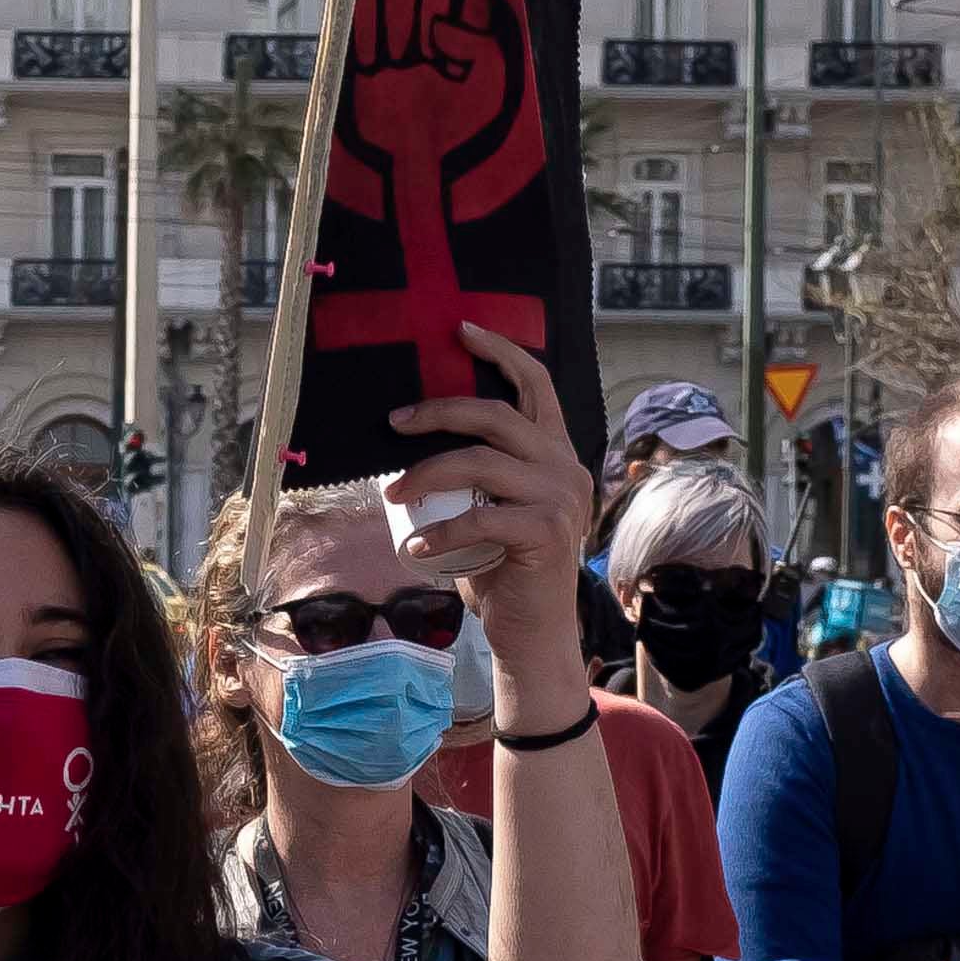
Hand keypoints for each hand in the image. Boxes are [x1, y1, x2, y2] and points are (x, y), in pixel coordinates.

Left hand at [386, 323, 598, 717]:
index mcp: (554, 452)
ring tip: (393, 495)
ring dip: (427, 473)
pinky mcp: (545, 532)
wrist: (531, 631)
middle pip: (497, 414)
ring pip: (482, 461)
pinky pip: (479, 516)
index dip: (501, 351)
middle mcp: (566, 466)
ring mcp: (560, 497)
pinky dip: (439, 530)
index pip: (535, 385)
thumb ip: (475, 472)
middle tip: (394, 422)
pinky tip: (415, 548)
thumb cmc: (501, 568)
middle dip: (439, 410)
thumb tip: (412, 436)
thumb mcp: (489, 507)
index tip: (461, 330)